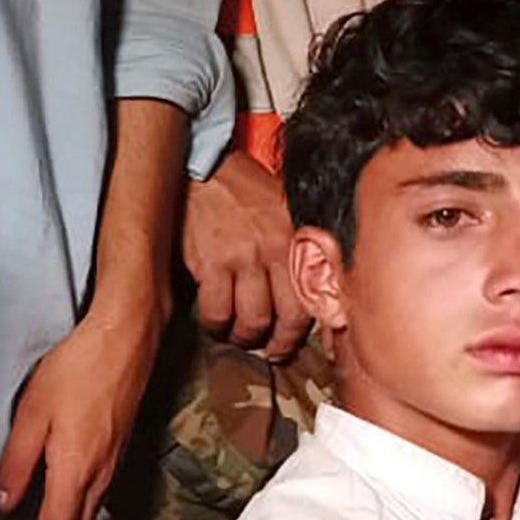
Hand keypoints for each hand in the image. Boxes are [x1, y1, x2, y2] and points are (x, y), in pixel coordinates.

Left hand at [0, 298, 163, 519]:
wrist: (126, 341)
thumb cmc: (80, 369)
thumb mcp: (33, 414)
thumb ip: (17, 463)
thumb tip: (5, 503)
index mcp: (75, 472)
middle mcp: (99, 476)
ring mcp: (112, 465)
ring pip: (88, 517)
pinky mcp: (117, 452)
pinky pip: (96, 497)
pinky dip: (77, 515)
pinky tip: (64, 506)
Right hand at [181, 150, 309, 360]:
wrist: (206, 169)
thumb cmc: (246, 192)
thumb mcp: (286, 210)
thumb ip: (300, 246)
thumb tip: (311, 290)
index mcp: (298, 238)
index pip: (313, 297)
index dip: (305, 330)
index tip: (296, 341)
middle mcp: (276, 249)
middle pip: (286, 318)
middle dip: (278, 344)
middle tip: (269, 350)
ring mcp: (244, 257)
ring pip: (252, 322)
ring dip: (245, 338)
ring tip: (239, 336)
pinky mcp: (212, 263)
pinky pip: (217, 312)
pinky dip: (216, 326)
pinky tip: (215, 323)